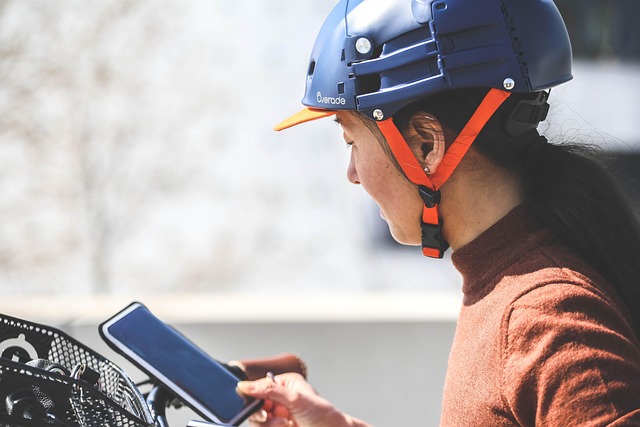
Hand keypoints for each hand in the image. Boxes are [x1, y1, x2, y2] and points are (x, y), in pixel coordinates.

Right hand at [237, 373, 370, 426]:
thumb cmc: (321, 413)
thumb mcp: (294, 398)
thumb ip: (270, 391)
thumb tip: (245, 385)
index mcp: (283, 384)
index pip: (259, 386)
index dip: (254, 396)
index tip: (258, 404)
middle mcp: (279, 398)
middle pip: (255, 405)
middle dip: (261, 413)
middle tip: (268, 416)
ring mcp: (278, 414)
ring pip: (258, 420)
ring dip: (268, 424)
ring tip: (284, 424)